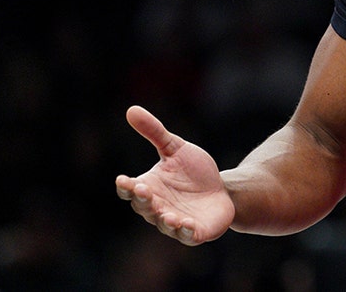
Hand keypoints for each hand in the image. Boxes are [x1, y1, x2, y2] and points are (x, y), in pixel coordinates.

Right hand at [114, 105, 234, 244]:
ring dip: (165, 220)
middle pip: (145, 207)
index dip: (126, 186)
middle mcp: (157, 208)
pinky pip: (186, 236)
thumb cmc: (194, 171)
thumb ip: (154, 132)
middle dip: (144, 201)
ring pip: (164, 224)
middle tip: (144, 191)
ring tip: (168, 215)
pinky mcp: (194, 232)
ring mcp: (174, 222)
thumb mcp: (175, 148)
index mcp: (148, 188)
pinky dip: (184, 231)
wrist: (221, 190)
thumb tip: (131, 109)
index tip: (123, 180)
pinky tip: (186, 224)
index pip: (130, 190)